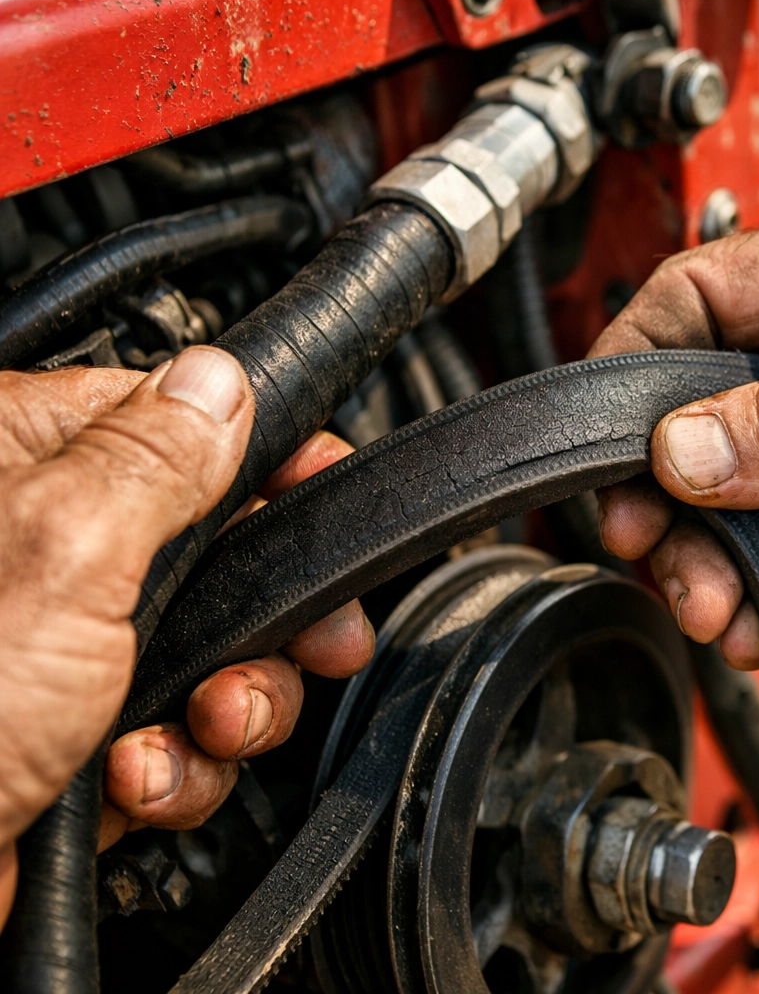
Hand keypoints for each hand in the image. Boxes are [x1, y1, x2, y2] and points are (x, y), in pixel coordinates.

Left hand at [0, 348, 372, 927]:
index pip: (181, 423)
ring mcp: (69, 647)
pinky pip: (182, 731)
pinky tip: (135, 777)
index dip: (271, 459)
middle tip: (316, 638)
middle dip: (274, 613)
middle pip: (224, 551)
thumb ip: (151, 459)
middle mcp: (51, 550)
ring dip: (234, 704)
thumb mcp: (60, 553)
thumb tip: (216, 382)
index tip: (326, 489)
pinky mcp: (79, 732)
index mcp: (28, 466)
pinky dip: (181, 766)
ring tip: (203, 724)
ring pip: (219, 651)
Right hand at [590, 207, 758, 669]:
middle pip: (684, 412)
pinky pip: (752, 563)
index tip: (605, 430)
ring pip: (708, 499)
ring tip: (707, 600)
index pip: (693, 299)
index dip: (635, 359)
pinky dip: (736, 600)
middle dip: (653, 482)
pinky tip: (749, 624)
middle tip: (641, 530)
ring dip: (692, 556)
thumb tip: (678, 448)